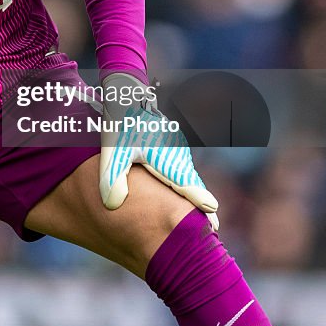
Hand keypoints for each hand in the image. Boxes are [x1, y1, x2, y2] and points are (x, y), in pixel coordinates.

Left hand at [98, 72, 219, 229]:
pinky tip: (190, 196)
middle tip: (214, 226)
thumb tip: (112, 204)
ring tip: (207, 217)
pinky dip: (189, 183)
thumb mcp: (111, 152)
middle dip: (202, 203)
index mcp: (163, 156)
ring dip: (195, 193)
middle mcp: (176, 153)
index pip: (184, 182)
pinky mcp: (177, 147)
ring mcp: (179, 149)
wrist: (127, 99)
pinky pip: (185, 168)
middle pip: (192, 182)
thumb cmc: (119, 126)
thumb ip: (112, 178)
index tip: (212, 214)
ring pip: (189, 175)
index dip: (198, 199)